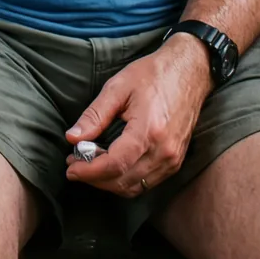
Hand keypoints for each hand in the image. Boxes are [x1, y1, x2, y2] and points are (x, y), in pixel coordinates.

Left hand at [64, 34, 212, 196]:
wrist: (189, 71)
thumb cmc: (153, 74)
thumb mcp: (118, 87)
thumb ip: (95, 115)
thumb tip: (73, 137)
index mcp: (149, 131)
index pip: (115, 165)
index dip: (89, 171)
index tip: (71, 168)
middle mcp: (164, 152)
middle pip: (124, 181)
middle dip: (95, 178)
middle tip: (75, 165)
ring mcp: (173, 159)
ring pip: (136, 187)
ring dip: (109, 182)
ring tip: (90, 165)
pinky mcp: (176, 161)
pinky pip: (148, 182)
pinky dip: (126, 180)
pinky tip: (112, 165)